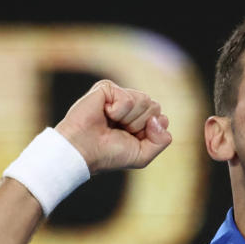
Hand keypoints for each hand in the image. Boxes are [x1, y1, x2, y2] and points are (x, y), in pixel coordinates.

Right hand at [55, 80, 171, 173]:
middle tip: (119, 131)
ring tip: (111, 123)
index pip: (161, 118)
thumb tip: (162, 119)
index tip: (130, 139)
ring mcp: (119, 96)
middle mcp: (131, 106)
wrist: (83, 150)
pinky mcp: (107, 88)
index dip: (149, 132)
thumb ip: (161, 141)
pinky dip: (118, 111)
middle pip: (155, 107)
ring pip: (145, 100)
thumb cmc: (109, 154)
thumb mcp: (142, 155)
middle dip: (139, 124)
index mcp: (140, 120)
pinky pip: (128, 98)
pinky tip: (104, 113)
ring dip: (129, 118)